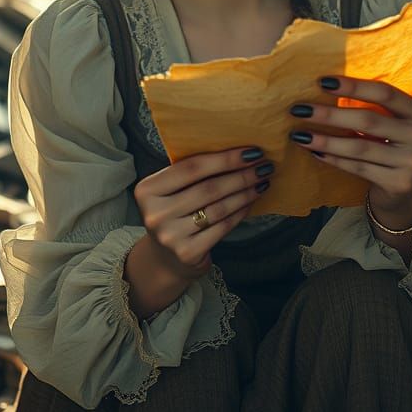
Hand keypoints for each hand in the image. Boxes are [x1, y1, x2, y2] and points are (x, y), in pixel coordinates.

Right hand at [133, 147, 273, 278]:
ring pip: (218, 208)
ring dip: (245, 193)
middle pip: (208, 188)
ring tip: (262, 182)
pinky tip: (250, 203)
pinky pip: (222, 227)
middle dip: (241, 175)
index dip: (225, 158)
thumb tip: (238, 153)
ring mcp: (170, 235)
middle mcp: (155, 213)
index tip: (251, 152)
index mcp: (147, 189)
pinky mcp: (187, 253)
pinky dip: (240, 212)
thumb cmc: (174, 214)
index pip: (191, 167)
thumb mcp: (171, 191)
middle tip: (264, 166)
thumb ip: (190, 174)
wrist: (166, 259)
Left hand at [287, 75, 411, 215]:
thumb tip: (325, 85)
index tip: (322, 82)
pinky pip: (358, 167)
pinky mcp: (399, 183)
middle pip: (369, 120)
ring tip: (299, 134)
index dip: (353, 86)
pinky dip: (333, 159)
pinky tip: (314, 152)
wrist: (401, 189)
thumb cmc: (389, 145)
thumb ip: (372, 105)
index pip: (385, 93)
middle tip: (299, 109)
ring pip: (360, 146)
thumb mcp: (390, 122)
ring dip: (325, 139)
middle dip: (330, 114)